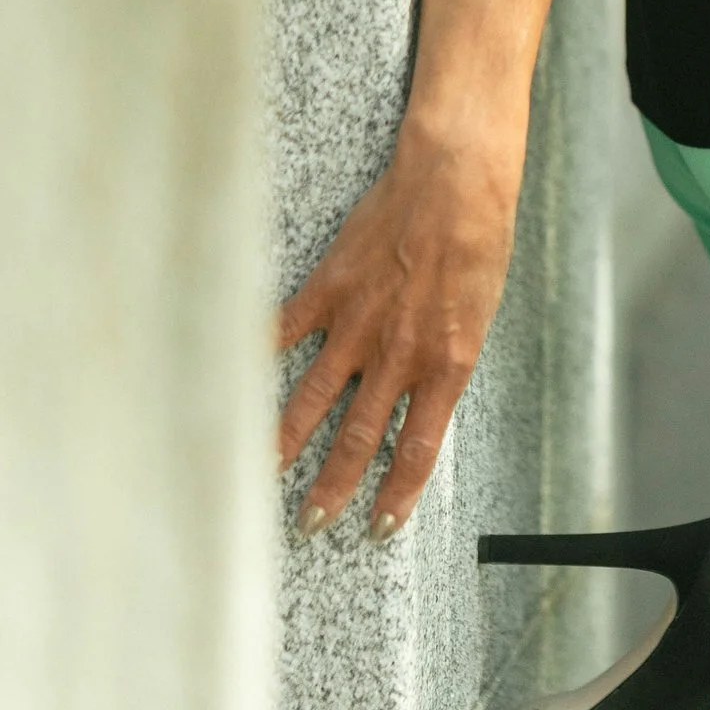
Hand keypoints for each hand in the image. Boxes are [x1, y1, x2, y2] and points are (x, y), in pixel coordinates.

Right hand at [276, 132, 520, 540]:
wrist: (456, 181)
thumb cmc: (479, 242)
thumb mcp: (478, 315)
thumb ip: (443, 362)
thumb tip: (417, 401)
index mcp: (446, 364)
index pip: (417, 449)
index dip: (395, 495)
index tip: (378, 529)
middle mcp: (399, 355)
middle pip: (356, 439)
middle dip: (331, 488)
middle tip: (310, 524)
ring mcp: (359, 324)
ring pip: (312, 400)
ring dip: (286, 443)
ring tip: (263, 475)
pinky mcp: (330, 289)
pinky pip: (285, 331)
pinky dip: (256, 357)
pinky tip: (231, 382)